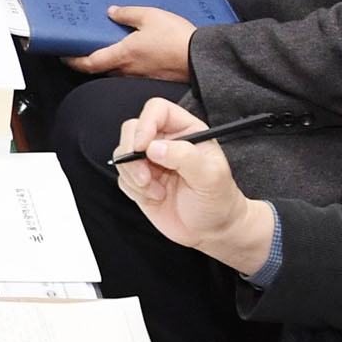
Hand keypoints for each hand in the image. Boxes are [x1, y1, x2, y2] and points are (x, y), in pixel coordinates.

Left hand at [67, 3, 196, 79]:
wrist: (199, 57)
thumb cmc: (176, 37)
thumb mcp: (149, 16)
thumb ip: (127, 13)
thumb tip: (111, 12)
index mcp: (122, 54)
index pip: (89, 63)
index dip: (73, 61)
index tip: (64, 55)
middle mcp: (127, 69)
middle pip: (100, 68)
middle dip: (88, 60)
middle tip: (81, 48)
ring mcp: (139, 76)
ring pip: (115, 70)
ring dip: (107, 61)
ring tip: (105, 46)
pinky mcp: (151, 77)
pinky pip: (131, 71)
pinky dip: (124, 63)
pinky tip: (130, 51)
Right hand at [107, 94, 274, 270]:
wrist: (212, 230)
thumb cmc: (219, 201)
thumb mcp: (210, 177)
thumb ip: (185, 158)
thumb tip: (154, 147)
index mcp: (186, 130)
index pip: (157, 110)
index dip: (146, 123)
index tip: (143, 146)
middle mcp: (166, 141)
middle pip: (132, 129)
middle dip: (132, 154)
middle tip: (145, 176)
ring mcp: (150, 161)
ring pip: (122, 154)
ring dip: (134, 176)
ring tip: (157, 192)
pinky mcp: (139, 180)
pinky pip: (122, 177)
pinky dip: (133, 190)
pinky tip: (156, 198)